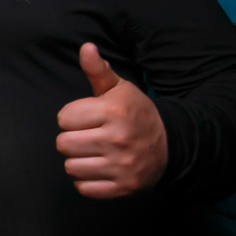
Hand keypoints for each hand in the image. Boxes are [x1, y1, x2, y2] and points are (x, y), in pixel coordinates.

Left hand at [56, 43, 167, 198]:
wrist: (171, 144)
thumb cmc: (136, 113)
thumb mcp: (120, 88)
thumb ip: (98, 70)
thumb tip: (85, 48)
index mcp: (114, 111)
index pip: (64, 118)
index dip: (72, 117)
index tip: (87, 117)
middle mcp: (117, 139)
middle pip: (63, 144)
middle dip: (72, 139)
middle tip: (88, 136)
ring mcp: (121, 166)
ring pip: (71, 167)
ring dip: (78, 160)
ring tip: (93, 152)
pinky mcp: (123, 187)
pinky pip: (84, 188)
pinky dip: (87, 181)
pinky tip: (99, 168)